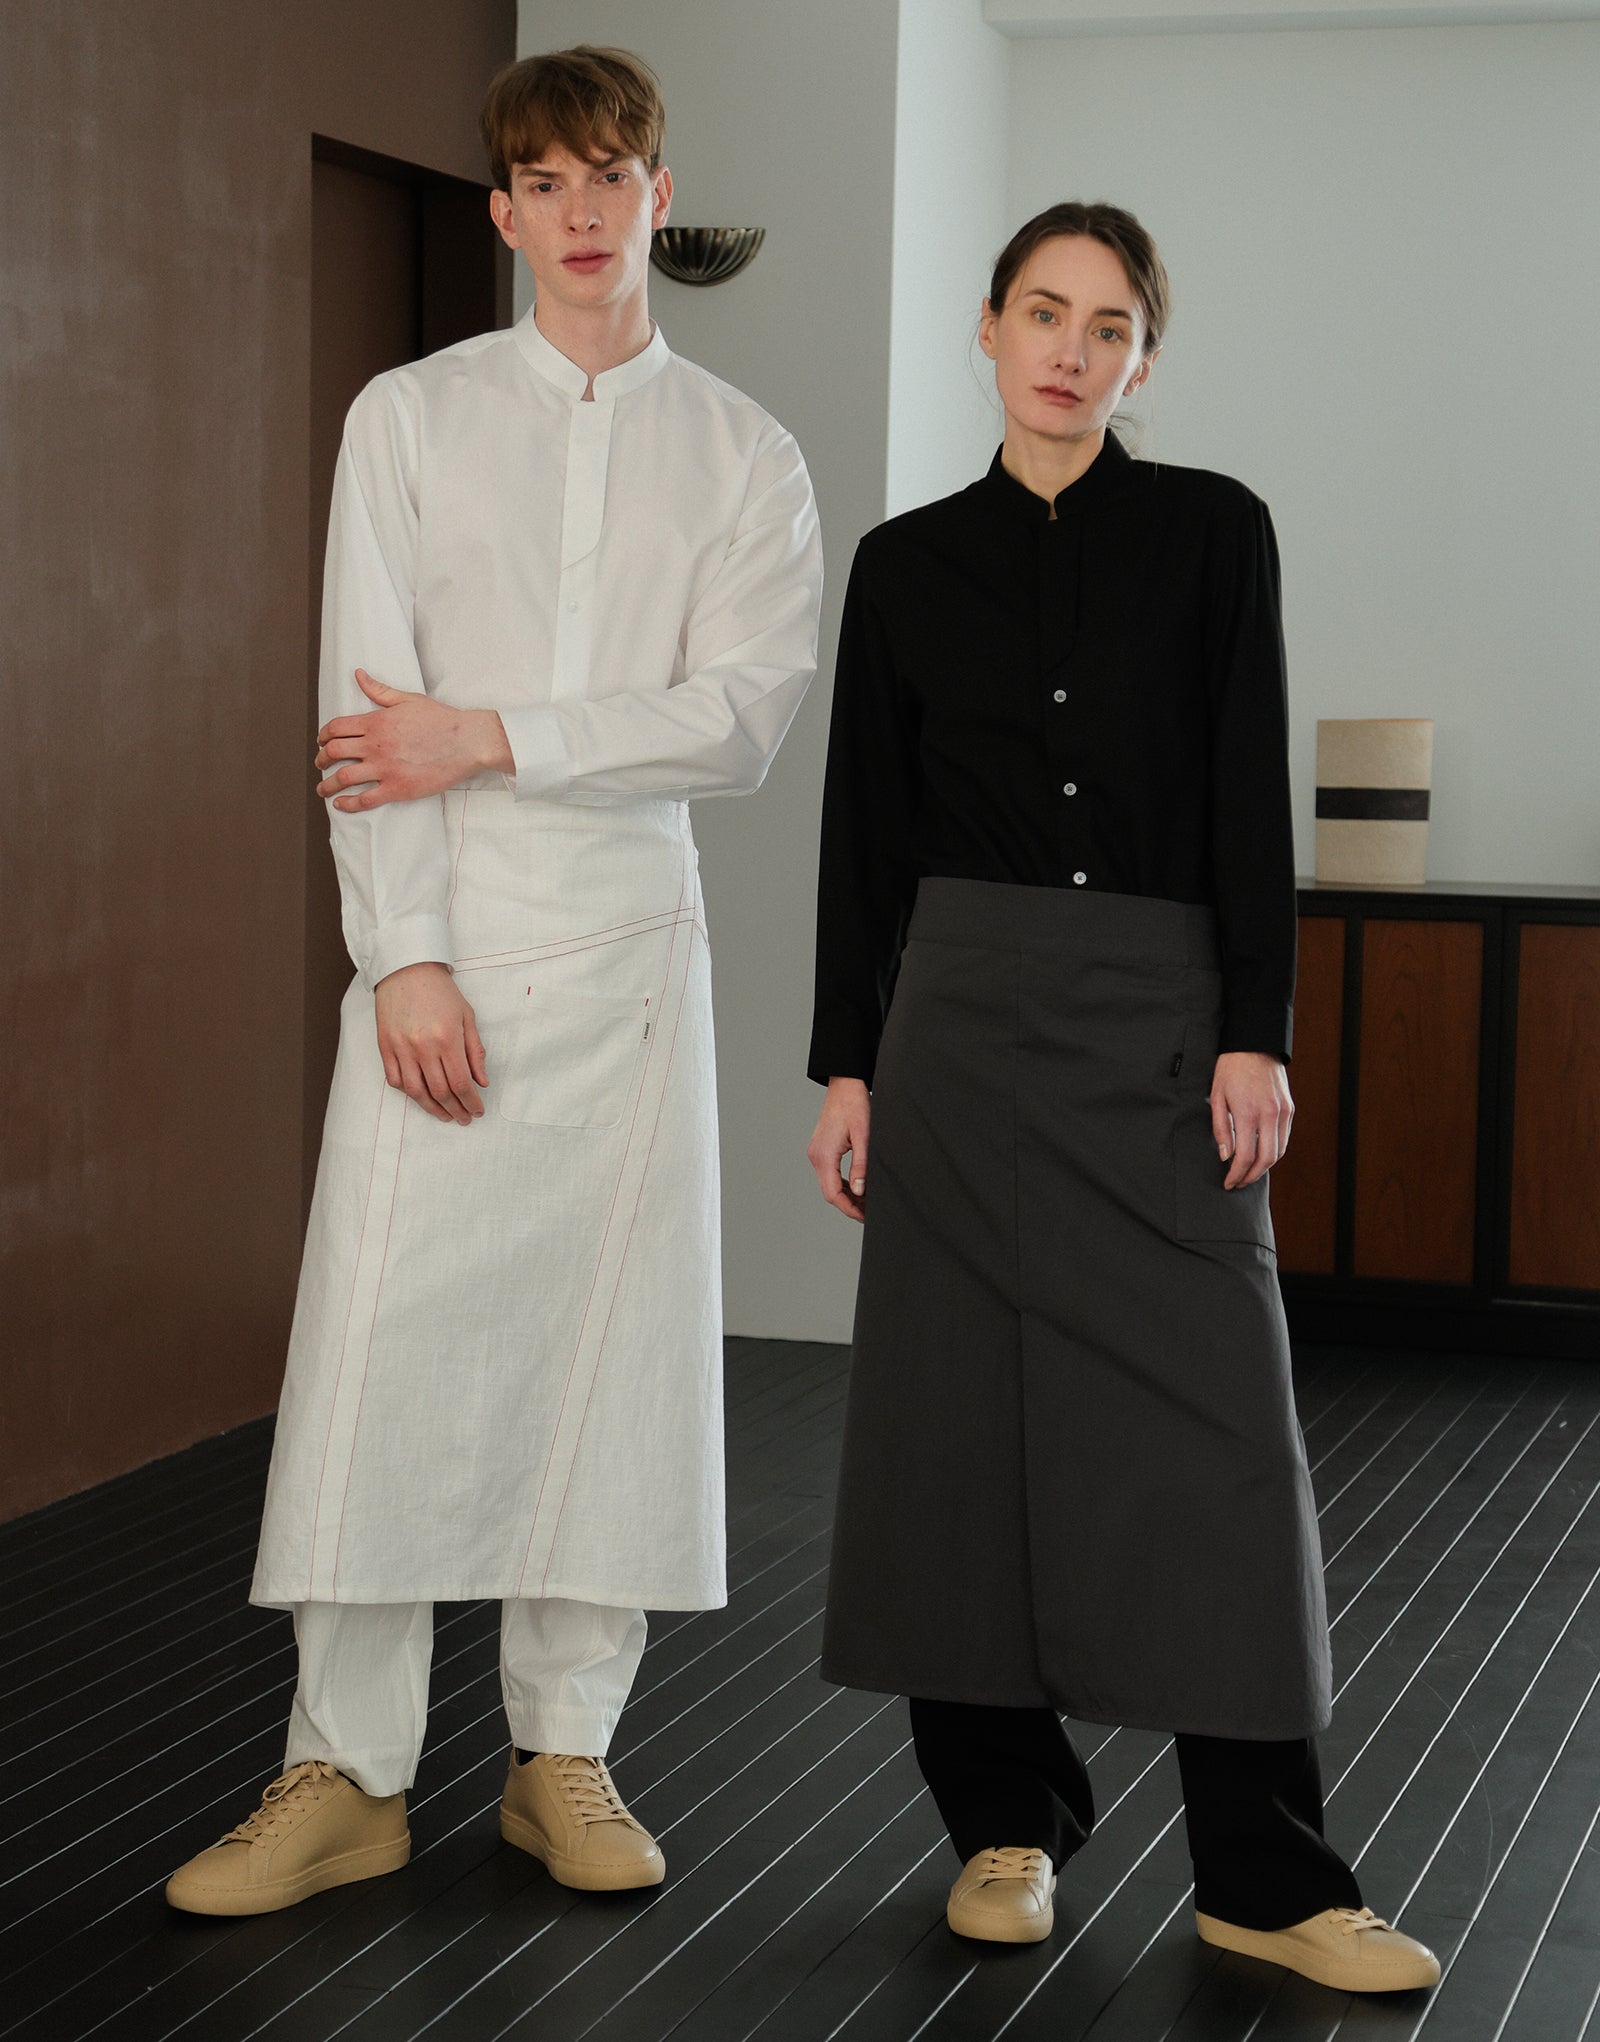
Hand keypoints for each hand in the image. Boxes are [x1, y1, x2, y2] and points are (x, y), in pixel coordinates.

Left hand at [315, 669, 513, 810]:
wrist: (468, 742)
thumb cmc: (441, 720)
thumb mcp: (408, 699)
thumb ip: (379, 690)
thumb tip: (359, 675)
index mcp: (377, 722)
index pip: (336, 728)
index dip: (323, 735)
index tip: (321, 742)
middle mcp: (376, 745)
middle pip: (334, 752)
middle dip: (321, 759)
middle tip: (320, 764)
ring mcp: (386, 769)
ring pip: (343, 778)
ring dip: (327, 785)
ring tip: (323, 789)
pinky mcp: (398, 788)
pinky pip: (365, 799)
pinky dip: (348, 803)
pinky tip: (341, 804)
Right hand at [374, 962, 487, 1124]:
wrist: (407, 969)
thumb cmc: (440, 991)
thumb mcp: (467, 1017)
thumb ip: (475, 1051)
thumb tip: (481, 1082)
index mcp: (447, 1039)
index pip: (461, 1083)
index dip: (471, 1102)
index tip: (477, 1111)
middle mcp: (423, 1047)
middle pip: (440, 1092)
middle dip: (456, 1110)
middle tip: (464, 1118)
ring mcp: (401, 1048)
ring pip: (416, 1092)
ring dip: (432, 1109)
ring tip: (445, 1115)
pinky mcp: (385, 1046)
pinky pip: (395, 1080)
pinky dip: (409, 1093)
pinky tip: (421, 1097)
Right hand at [807, 1078, 870, 1221]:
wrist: (844, 1083)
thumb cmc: (855, 1104)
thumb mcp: (864, 1136)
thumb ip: (861, 1166)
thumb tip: (860, 1191)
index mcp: (824, 1156)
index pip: (833, 1194)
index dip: (850, 1209)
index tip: (865, 1217)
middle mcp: (816, 1156)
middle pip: (830, 1192)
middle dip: (849, 1205)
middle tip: (870, 1213)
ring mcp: (817, 1152)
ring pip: (829, 1184)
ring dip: (847, 1195)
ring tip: (867, 1202)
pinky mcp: (821, 1149)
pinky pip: (830, 1173)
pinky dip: (843, 1184)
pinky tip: (858, 1187)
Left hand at [1211, 1051, 1292, 1189]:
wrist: (1254, 1045)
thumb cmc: (1230, 1069)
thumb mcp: (1216, 1097)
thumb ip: (1221, 1129)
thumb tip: (1225, 1156)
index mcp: (1248, 1112)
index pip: (1245, 1156)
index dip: (1236, 1174)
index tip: (1228, 1183)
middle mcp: (1270, 1114)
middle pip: (1266, 1159)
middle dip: (1251, 1176)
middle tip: (1239, 1183)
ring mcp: (1283, 1112)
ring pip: (1279, 1151)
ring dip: (1264, 1167)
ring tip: (1249, 1173)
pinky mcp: (1290, 1108)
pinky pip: (1284, 1138)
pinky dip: (1274, 1151)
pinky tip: (1261, 1155)